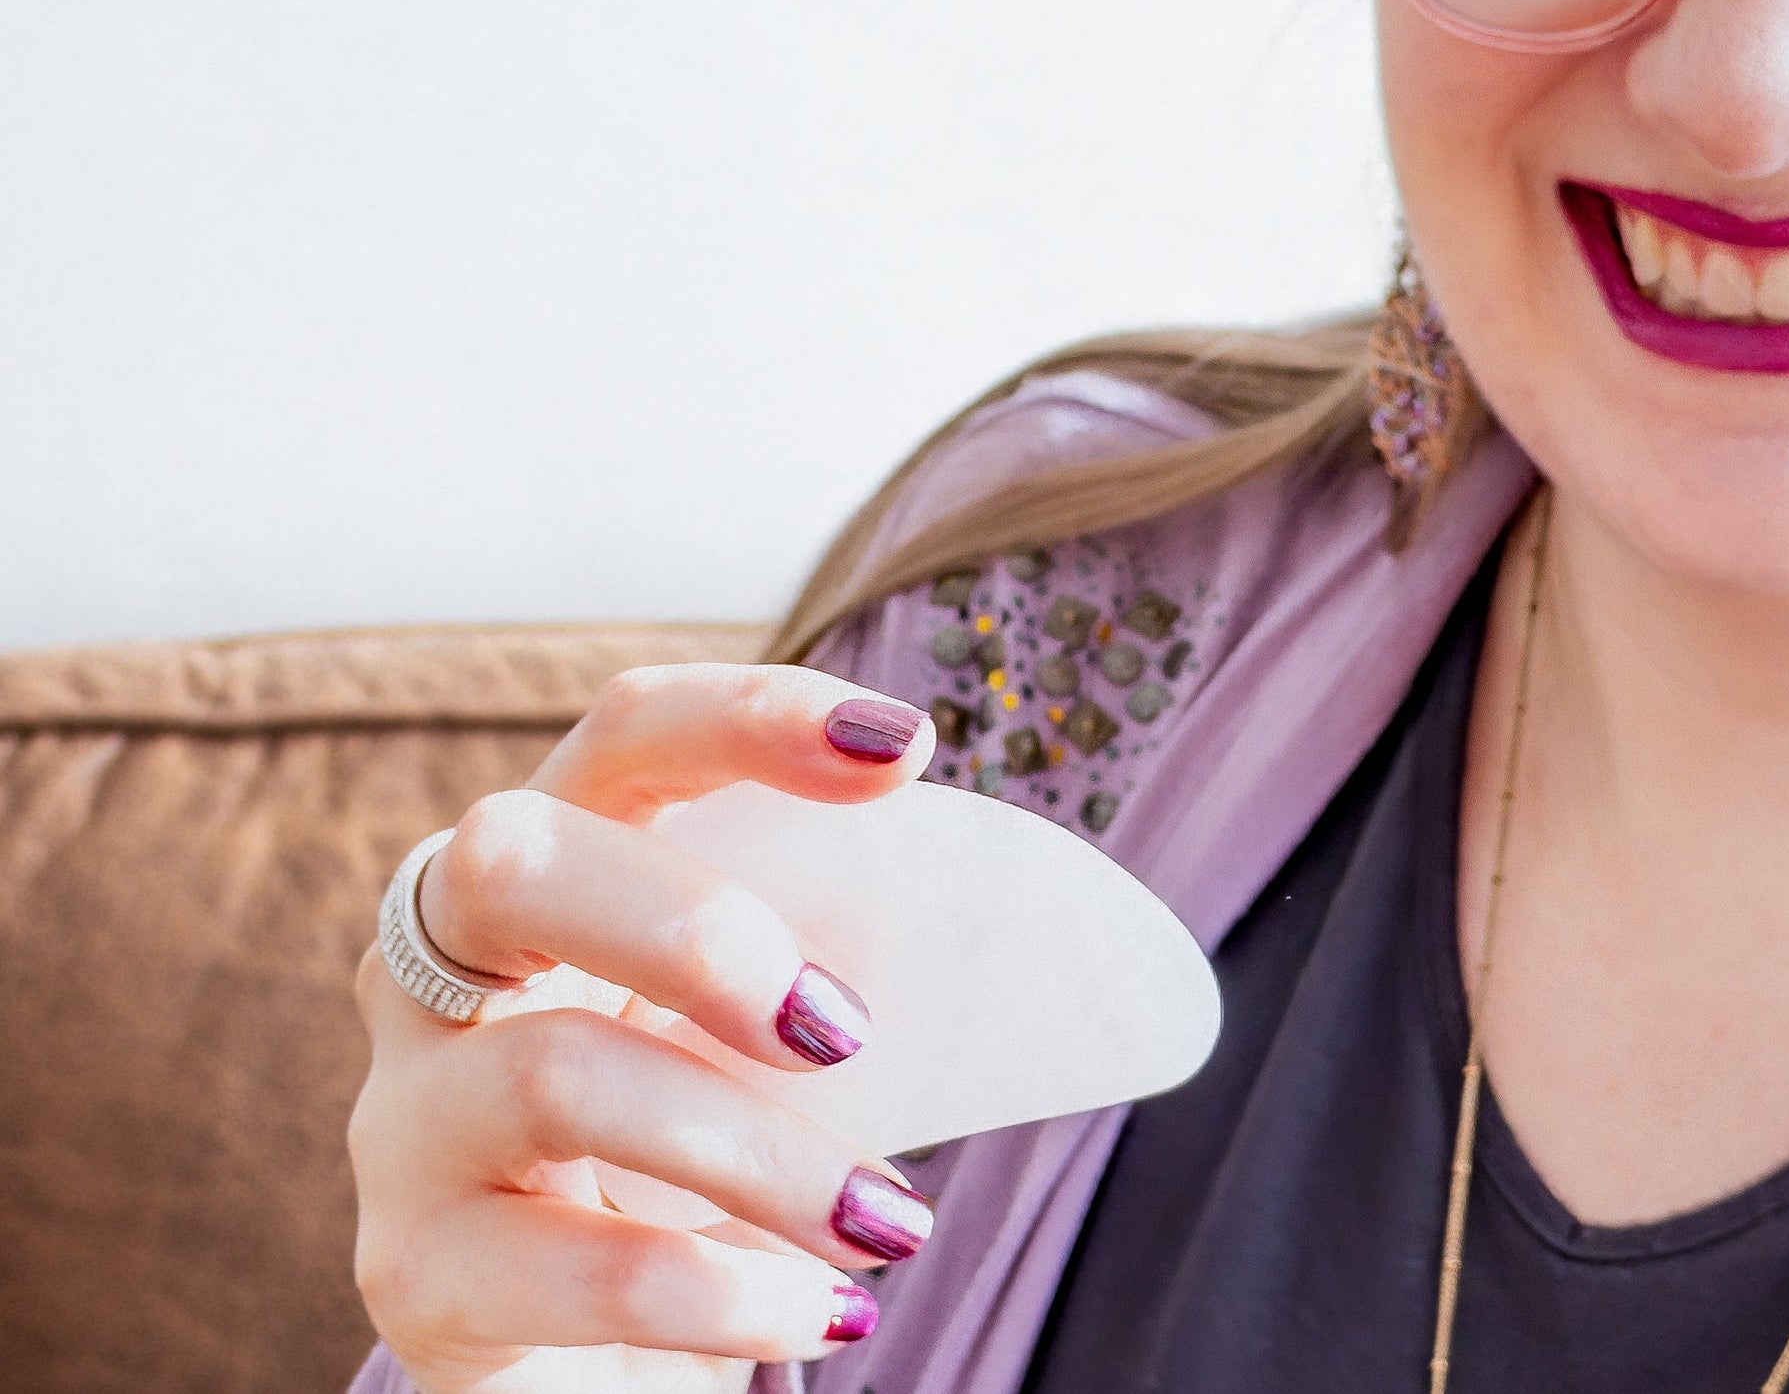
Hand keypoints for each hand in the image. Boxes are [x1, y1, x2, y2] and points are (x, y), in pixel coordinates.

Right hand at [347, 664, 938, 1392]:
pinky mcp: (412, 1273)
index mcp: (554, 875)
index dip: (749, 716)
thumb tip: (1124, 963)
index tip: (908, 749)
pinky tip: (819, 1314)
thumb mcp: (788, 1042)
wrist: (608, 1363)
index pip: (623, 738)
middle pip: (513, 861)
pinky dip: (726, 1293)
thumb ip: (877, 962)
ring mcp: (405, 1122)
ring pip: (556, 1076)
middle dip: (698, 929)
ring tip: (889, 1223)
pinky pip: (570, 1266)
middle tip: (846, 1027)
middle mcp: (442, 973)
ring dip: (762, 1156)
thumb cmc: (714, 1160)